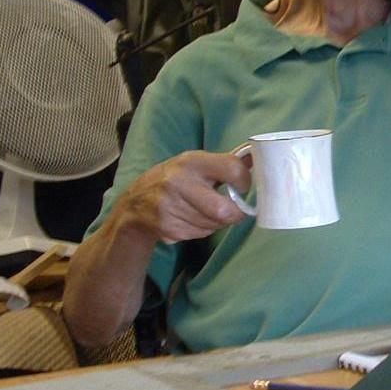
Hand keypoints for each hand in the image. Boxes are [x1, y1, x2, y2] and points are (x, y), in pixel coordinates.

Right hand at [112, 150, 250, 244]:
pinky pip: (200, 234)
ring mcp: (169, 207)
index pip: (233, 169)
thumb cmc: (175, 179)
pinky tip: (191, 218)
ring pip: (213, 224)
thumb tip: (256, 155)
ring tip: (206, 211)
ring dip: (217, 222)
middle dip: (235, 214)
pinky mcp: (166, 227)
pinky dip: (202, 229)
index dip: (245, 182)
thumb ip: (226, 162)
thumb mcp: (196, 163)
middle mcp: (177, 182)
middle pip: (224, 210)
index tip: (242, 186)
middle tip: (234, 210)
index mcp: (191, 161)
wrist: (134, 203)